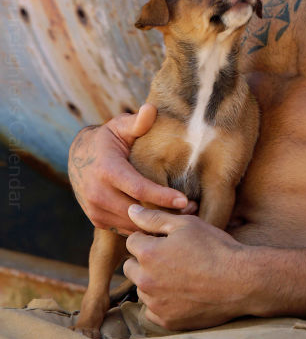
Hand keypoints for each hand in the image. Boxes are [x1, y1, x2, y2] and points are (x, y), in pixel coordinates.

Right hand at [68, 104, 195, 234]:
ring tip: (184, 216)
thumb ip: (137, 122)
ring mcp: (96, 209)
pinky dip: (143, 227)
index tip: (184, 200)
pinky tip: (163, 221)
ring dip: (157, 222)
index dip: (162, 196)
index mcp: (107, 170)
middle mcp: (98, 193)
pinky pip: (125, 229)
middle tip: (194, 210)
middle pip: (138, 210)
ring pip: (132, 224)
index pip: (138, 188)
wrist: (78, 158)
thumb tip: (150, 109)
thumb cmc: (107, 140)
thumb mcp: (120, 127)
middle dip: (166, 213)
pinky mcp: (97, 220)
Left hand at [124, 206, 248, 329]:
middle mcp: (146, 281)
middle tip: (171, 258)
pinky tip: (181, 294)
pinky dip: (162, 303)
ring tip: (180, 276)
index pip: (132, 241)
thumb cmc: (216, 248)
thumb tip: (131, 210)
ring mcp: (156, 304)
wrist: (241, 282)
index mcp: (149, 254)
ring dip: (152, 282)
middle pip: (130, 267)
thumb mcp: (188, 225)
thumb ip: (155, 218)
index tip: (166, 241)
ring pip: (141, 289)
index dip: (149, 237)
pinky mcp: (167, 321)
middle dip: (145, 261)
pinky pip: (152, 310)